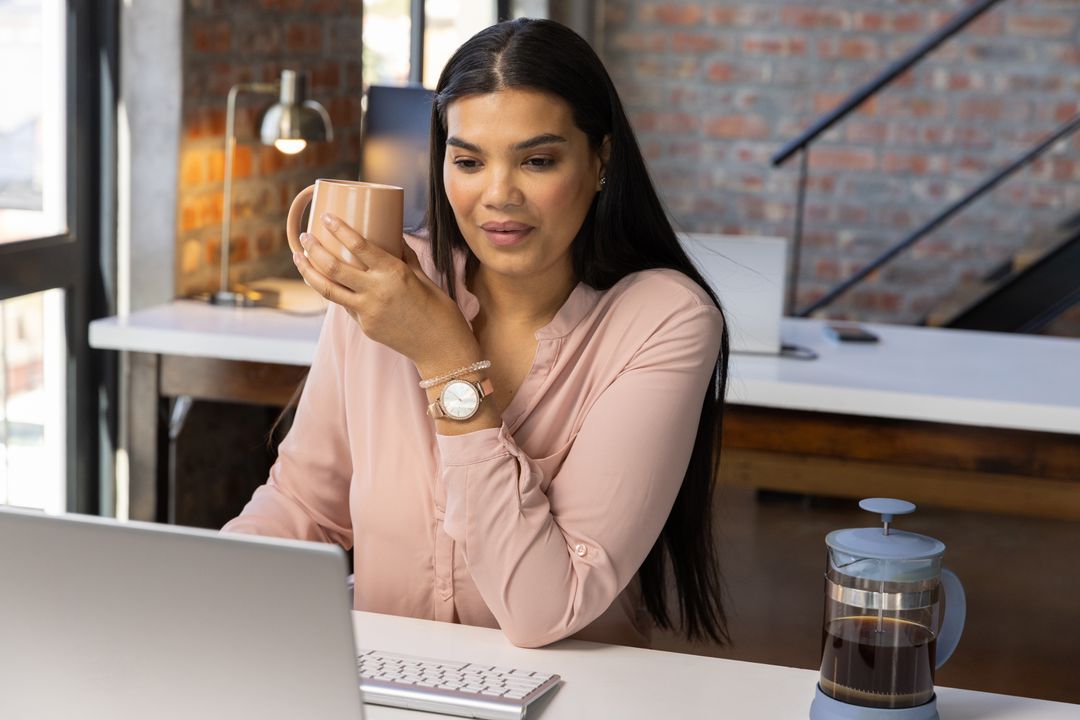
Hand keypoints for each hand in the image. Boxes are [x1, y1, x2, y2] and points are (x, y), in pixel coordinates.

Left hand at [294, 212, 479, 369]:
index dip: (339, 229)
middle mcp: (376, 292)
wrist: (441, 348)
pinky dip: (335, 292)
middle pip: (333, 267)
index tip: (326, 217)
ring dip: (308, 272)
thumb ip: (404, 257)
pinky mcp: (365, 327)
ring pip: (327, 289)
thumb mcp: (423, 277)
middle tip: (304, 237)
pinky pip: (346, 306)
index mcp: (394, 273)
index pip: (359, 246)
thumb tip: (393, 235)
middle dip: (313, 249)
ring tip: (299, 258)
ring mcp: (367, 312)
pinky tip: (327, 282)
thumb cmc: (439, 310)